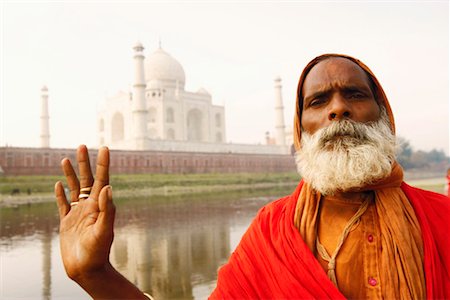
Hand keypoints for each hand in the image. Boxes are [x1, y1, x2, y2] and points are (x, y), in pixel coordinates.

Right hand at [55, 145, 114, 282]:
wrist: (86, 269)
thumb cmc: (98, 252)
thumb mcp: (104, 230)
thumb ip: (107, 209)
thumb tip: (108, 187)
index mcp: (100, 205)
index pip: (103, 180)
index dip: (103, 164)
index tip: (105, 148)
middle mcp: (90, 206)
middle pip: (87, 179)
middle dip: (85, 163)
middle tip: (82, 145)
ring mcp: (78, 213)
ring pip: (74, 189)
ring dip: (70, 174)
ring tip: (65, 159)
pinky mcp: (67, 222)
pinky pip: (63, 204)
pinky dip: (60, 194)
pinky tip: (58, 185)